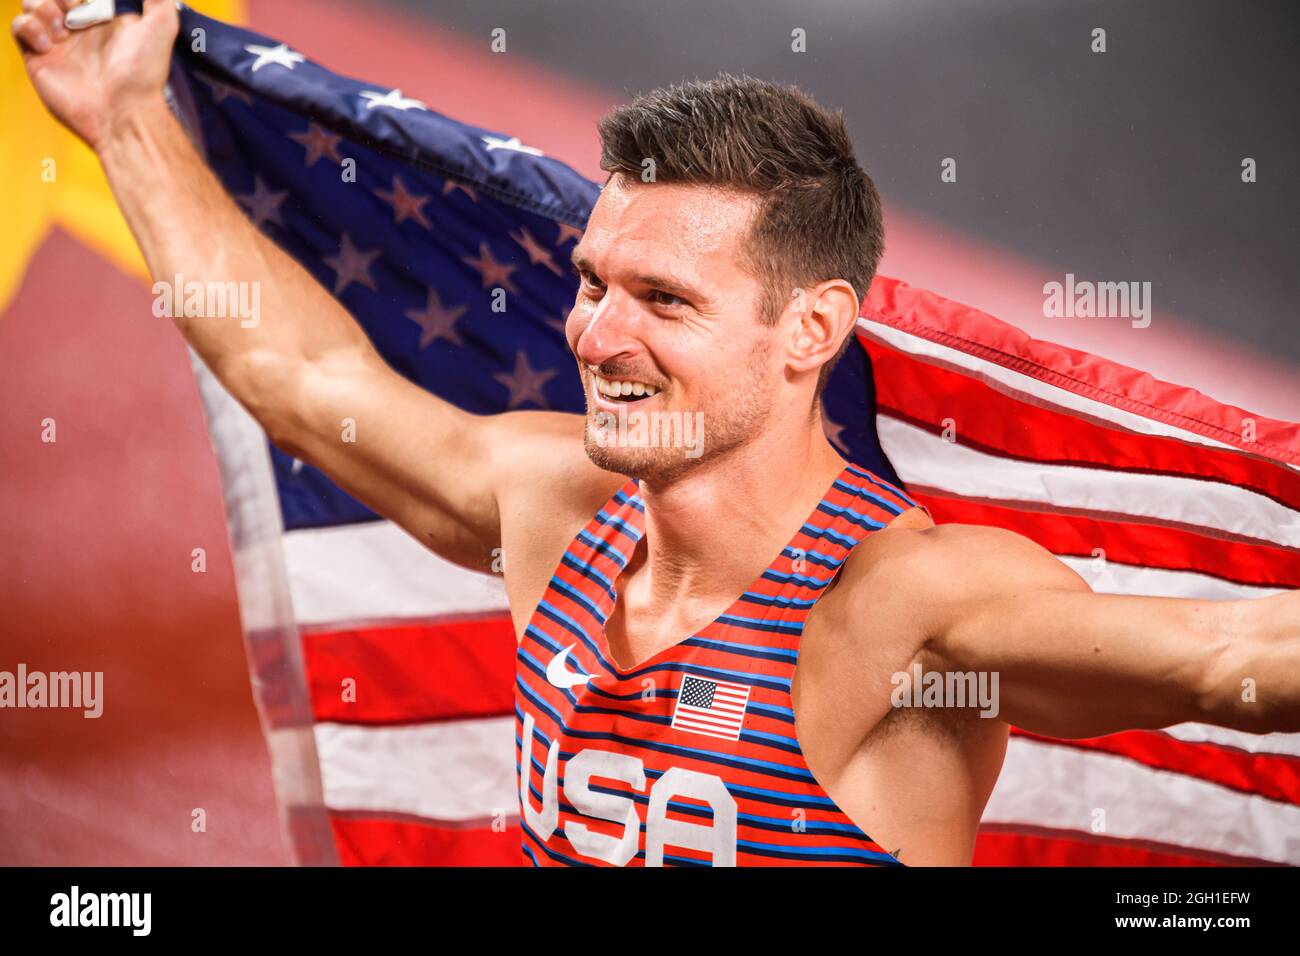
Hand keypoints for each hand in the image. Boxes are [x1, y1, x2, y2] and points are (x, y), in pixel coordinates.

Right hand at [12, 0, 178, 151]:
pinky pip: (19, 28)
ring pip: (32, 6)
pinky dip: (29, 27)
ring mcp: (58, 45)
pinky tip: (49, 43)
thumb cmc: (143, 72)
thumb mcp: (162, 25)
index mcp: (103, 21)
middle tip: (75, 10)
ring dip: (42, 6)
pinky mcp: (38, 59)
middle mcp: (79, 31)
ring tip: (63, 28)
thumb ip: (158, 0)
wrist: (123, 111)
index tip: (88, 0)